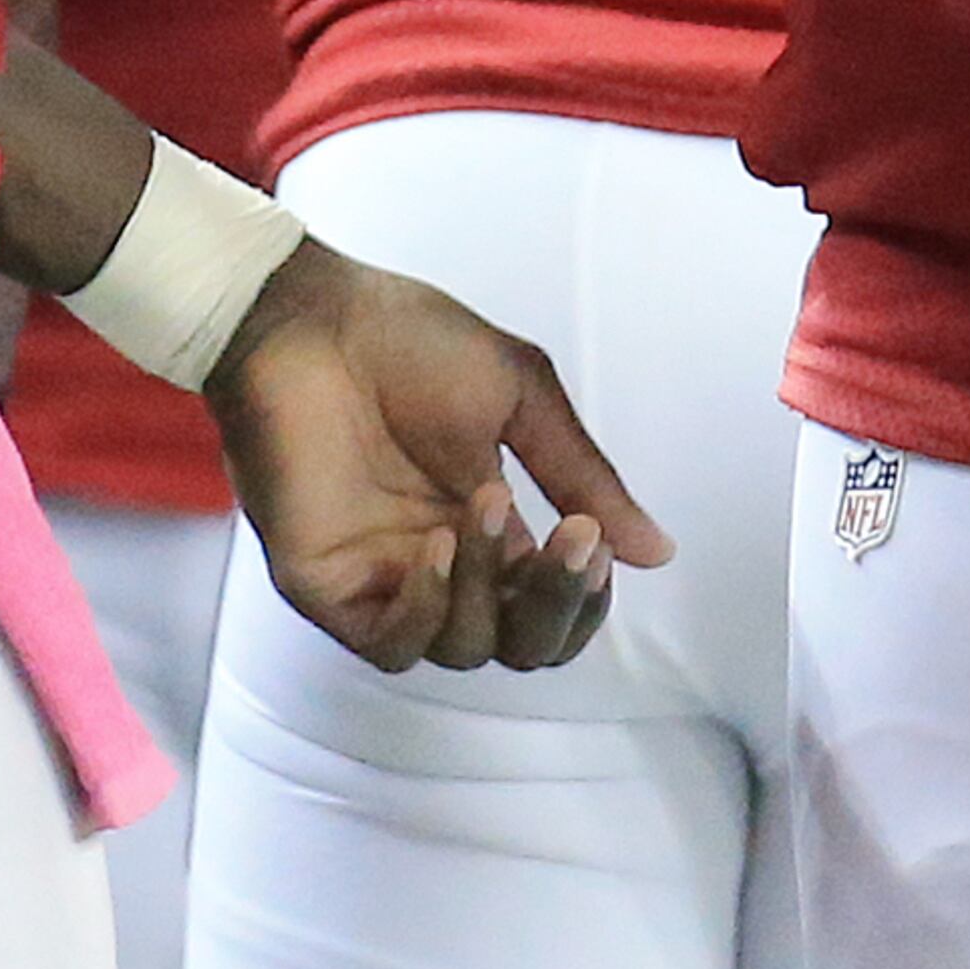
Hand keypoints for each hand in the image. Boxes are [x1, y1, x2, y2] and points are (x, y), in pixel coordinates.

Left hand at [204, 234, 671, 671]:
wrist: (311, 320)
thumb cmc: (409, 343)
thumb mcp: (522, 398)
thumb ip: (583, 477)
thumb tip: (658, 551)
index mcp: (492, 528)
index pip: (554, 608)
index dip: (585, 595)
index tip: (596, 537)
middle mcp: (444, 567)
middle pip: (521, 646)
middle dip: (559, 605)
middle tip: (573, 539)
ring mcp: (385, 580)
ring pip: (464, 648)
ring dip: (492, 586)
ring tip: (486, 502)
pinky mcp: (329, 587)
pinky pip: (390, 644)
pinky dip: (427, 609)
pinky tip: (437, 549)